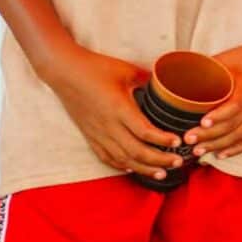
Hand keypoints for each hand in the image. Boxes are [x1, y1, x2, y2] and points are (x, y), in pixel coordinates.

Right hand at [42, 46, 183, 180]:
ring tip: (162, 173)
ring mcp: (97, 133)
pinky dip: (121, 165)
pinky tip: (133, 168)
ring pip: (122, 159)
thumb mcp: (126, 70)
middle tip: (177, 162)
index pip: (144, 132)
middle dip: (159, 160)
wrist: (63, 72)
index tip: (178, 142)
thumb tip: (167, 84)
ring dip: (143, 168)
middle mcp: (108, 125)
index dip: (163, 140)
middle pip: (136, 151)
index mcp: (119, 108)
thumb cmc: (94, 68)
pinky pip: (106, 157)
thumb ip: (148, 80)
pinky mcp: (89, 136)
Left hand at [186, 40, 241, 158]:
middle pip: (233, 125)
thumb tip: (180, 75)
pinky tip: (220, 154)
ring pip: (239, 137)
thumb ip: (207, 69)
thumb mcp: (229, 58)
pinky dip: (235, 149)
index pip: (235, 106)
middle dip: (209, 136)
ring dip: (218, 146)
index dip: (218, 116)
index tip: (201, 122)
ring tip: (198, 150)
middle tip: (189, 139)